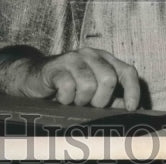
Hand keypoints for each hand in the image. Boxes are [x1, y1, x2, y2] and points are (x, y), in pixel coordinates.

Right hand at [0, 47, 140, 109]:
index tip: (132, 108)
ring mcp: (73, 58)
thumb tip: (130, 109)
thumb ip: (111, 98)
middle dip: (101, 100)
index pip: (127, 71)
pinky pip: (68, 86)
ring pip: (89, 84)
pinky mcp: (55, 66)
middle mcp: (91, 55)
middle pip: (109, 79)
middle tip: (88, 104)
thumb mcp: (92, 92)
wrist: (33, 78)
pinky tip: (61, 97)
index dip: (132, 90)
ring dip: (81, 100)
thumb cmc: (67, 87)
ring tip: (73, 100)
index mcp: (105, 59)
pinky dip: (65, 98)